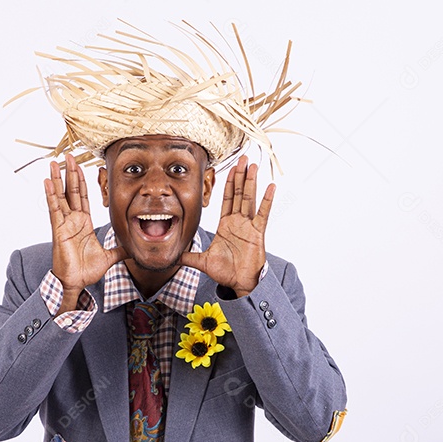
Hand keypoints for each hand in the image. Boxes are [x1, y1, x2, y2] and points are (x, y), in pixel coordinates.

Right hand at [45, 154, 128, 311]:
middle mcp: (73, 220)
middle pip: (72, 191)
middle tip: (68, 155)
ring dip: (57, 178)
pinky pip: (54, 208)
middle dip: (70, 173)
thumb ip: (120, 250)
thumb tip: (133, 249)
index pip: (83, 197)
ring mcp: (64, 223)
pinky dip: (51, 194)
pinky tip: (47, 181)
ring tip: (53, 163)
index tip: (80, 166)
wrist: (76, 282)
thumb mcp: (109, 257)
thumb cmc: (87, 270)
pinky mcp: (59, 229)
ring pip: (61, 196)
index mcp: (84, 223)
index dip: (82, 181)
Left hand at [179, 155, 271, 296]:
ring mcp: (248, 226)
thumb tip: (172, 257)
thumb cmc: (226, 272)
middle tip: (243, 158)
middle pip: (239, 193)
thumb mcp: (202, 261)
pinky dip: (266, 200)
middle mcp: (238, 222)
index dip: (228, 183)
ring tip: (253, 165)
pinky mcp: (257, 233)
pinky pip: (262, 214)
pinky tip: (270, 187)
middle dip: (240, 176)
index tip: (231, 168)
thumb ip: (188, 257)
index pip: (227, 199)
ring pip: (249, 198)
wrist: (239, 283)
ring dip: (251, 182)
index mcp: (226, 225)